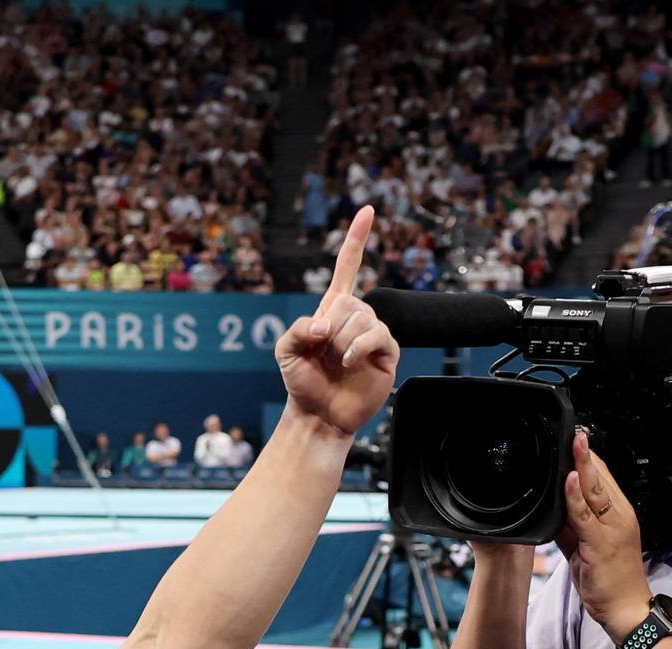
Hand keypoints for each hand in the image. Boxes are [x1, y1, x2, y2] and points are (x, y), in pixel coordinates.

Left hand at [276, 206, 398, 436]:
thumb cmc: (302, 382)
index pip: (347, 267)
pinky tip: (348, 363)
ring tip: (336, 362)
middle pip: (349, 300)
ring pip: (361, 319)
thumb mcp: (285, 352)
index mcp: (333, 309)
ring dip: (340, 343)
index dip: (356, 240)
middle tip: (322, 353)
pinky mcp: (387, 351)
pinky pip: (375, 335)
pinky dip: (356, 349)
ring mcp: (373, 332)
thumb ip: (296, 329)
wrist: (318, 414)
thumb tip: (325, 324)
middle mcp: (357, 316)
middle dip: (329, 328)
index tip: (367, 211)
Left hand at [556, 429, 650, 640]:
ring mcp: (611, 529)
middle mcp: (618, 518)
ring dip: (582, 467)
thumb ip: (571, 529)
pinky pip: (584, 515)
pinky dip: (575, 496)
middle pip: (601, 480)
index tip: (577, 442)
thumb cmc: (609, 580)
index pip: (604, 481)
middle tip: (575, 434)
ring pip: (594, 491)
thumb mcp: (584, 548)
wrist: (624, 608)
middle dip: (586, 456)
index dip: (590, 461)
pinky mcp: (601, 543)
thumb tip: (555, 514)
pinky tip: (569, 480)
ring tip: (574, 445)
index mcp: (617, 516)